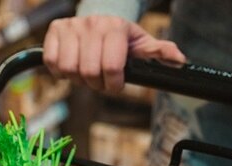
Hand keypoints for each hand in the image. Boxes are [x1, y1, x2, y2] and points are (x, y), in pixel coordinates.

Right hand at [44, 15, 184, 92]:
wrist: (99, 15)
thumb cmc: (121, 37)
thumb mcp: (142, 43)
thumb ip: (160, 52)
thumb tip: (180, 61)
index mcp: (115, 28)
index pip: (111, 67)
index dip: (113, 84)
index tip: (115, 84)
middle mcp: (92, 24)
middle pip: (88, 71)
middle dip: (95, 84)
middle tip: (100, 81)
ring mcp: (72, 26)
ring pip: (69, 68)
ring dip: (77, 79)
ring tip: (86, 73)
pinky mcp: (55, 30)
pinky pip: (52, 61)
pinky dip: (60, 72)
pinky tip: (71, 68)